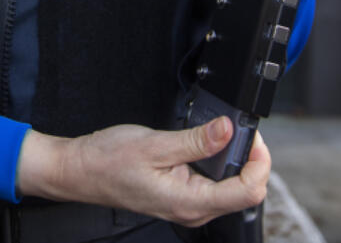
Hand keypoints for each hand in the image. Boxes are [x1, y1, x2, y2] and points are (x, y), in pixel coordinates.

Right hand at [17, 117, 268, 226]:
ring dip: (233, 160)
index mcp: (189, 202)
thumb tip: (228, 130)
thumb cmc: (108, 161)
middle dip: (249, 159)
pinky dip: (217, 163)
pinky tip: (204, 145)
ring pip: (230, 187)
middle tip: (236, 129)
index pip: (247, 191)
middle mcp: (193, 210)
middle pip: (244, 190)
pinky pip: (213, 183)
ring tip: (219, 134)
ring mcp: (188, 206)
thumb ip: (196, 140)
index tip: (252, 137)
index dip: (259, 162)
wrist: (81, 170)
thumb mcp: (155, 144)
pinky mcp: (182, 197)